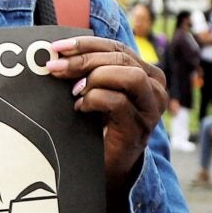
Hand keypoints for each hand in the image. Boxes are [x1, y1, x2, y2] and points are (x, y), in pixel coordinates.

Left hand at [44, 36, 168, 209]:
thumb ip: (91, 70)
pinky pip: (118, 102)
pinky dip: (94, 100)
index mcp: (148, 74)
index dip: (87, 44)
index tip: (57, 47)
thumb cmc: (101, 127)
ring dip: (95, 78)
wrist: (108, 168)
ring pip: (129, 76)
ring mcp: (151, 110)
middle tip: (55, 68)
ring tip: (74, 91)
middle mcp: (155, 90)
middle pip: (121, 58)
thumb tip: (58, 52)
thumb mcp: (99, 91)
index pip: (118, 47)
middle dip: (84, 59)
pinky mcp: (140, 129)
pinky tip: (80, 108)